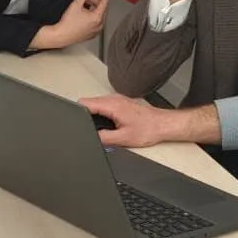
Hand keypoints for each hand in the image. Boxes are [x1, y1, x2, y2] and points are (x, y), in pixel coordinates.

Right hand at [32, 0, 107, 50]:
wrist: (62, 35)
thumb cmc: (68, 24)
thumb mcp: (76, 4)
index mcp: (97, 17)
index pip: (105, 1)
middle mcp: (99, 25)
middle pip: (102, 8)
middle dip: (95, 1)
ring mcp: (96, 31)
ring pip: (99, 16)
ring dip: (94, 10)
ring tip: (83, 8)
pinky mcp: (92, 34)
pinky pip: (96, 23)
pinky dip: (92, 18)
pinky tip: (83, 16)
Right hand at [77, 93, 220, 148]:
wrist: (163, 125)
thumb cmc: (149, 129)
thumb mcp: (123, 139)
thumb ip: (104, 138)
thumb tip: (91, 138)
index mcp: (112, 105)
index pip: (85, 103)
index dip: (76, 112)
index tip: (73, 120)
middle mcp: (113, 99)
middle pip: (88, 103)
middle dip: (84, 115)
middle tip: (86, 128)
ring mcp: (117, 100)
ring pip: (96, 104)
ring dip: (93, 115)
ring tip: (98, 128)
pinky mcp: (121, 103)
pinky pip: (104, 106)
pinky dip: (101, 114)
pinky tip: (107, 124)